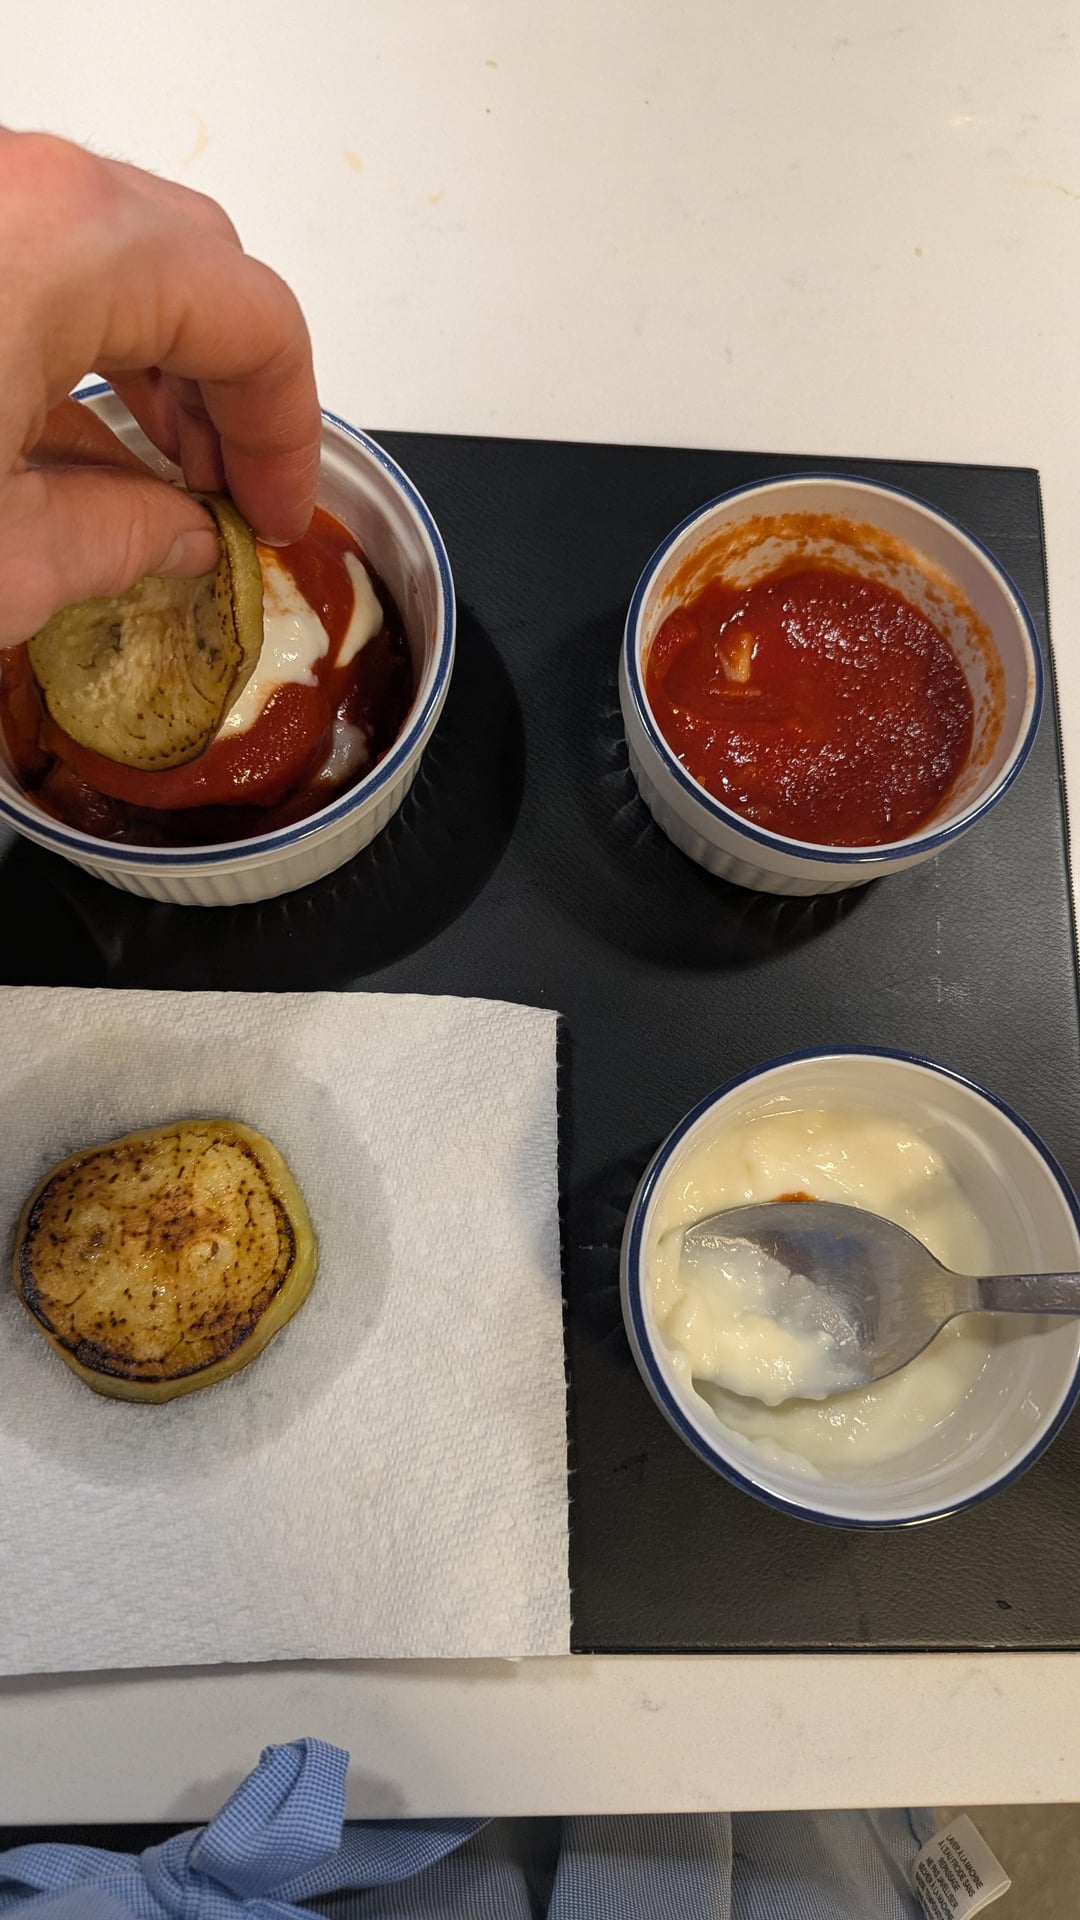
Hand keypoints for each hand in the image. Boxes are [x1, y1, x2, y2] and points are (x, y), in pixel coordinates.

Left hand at [0, 128, 321, 645]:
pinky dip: (67, 339)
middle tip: (237, 486)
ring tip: (162, 467)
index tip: (281, 511)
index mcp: (66, 244)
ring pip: (107, 250)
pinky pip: (29, 258)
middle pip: (191, 263)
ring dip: (154, 359)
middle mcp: (16, 188)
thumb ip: (119, 541)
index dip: (289, 434)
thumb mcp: (0, 561)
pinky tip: (63, 433)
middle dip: (232, 383)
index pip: (254, 321)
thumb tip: (180, 537)